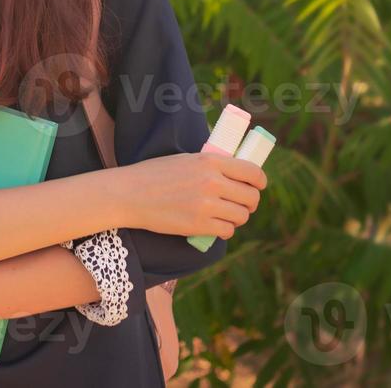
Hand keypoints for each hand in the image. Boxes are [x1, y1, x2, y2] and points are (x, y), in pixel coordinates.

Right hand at [116, 151, 267, 238]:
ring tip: (225, 216)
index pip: (252, 172)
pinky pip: (227, 231)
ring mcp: (206, 205)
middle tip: (241, 205)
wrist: (130, 193)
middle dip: (250, 203)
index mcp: (211, 161)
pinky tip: (216, 227)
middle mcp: (212, 182)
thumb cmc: (155, 174)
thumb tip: (235, 173)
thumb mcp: (186, 159)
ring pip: (241, 216)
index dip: (259, 182)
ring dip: (237, 218)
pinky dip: (225, 231)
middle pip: (251, 197)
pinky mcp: (199, 225)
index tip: (257, 186)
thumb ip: (211, 166)